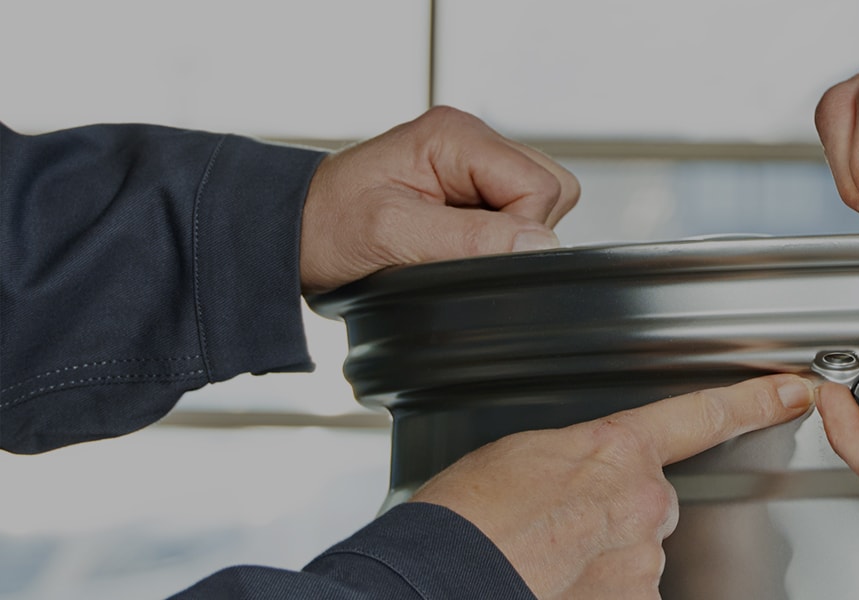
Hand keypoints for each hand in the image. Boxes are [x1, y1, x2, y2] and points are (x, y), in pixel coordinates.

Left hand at [300, 106, 580, 292]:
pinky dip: (494, 236)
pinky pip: (514, 213)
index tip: (468, 252)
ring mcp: (471, 160)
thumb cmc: (327, 227)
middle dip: (518, 230)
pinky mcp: (468, 184)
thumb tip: (540, 244)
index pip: (540, 185)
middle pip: (550, 189)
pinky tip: (452, 241)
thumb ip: (471, 239)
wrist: (291, 232)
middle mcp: (470, 138)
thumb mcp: (394, 235)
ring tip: (448, 243)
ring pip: (539, 203)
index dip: (520, 231)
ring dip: (505, 235)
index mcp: (456, 135)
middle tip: (459, 247)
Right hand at [410, 374, 815, 598]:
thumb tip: (578, 481)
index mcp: (615, 450)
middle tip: (553, 531)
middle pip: (647, 509)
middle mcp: (642, 500)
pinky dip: (596, 594)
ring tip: (543, 562)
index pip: (701, 417)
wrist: (450, 569)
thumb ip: (577, 462)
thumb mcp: (523, 456)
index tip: (794, 392)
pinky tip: (557, 587)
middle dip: (611, 520)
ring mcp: (643, 558)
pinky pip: (626, 596)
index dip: (755, 403)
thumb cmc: (467, 514)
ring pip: (633, 560)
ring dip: (597, 563)